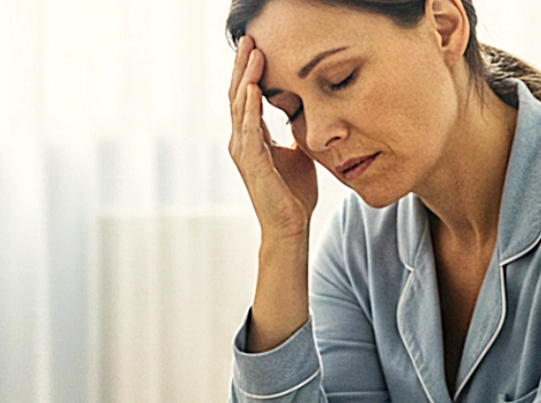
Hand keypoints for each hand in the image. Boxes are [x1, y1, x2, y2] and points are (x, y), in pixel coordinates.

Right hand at [228, 35, 318, 238]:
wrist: (291, 224)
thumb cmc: (294, 192)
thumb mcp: (298, 151)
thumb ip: (294, 131)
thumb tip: (303, 111)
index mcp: (251, 138)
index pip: (246, 96)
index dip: (250, 71)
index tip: (258, 46)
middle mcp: (241, 141)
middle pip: (237, 94)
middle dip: (243, 65)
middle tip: (250, 38)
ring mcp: (243, 152)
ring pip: (240, 106)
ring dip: (245, 78)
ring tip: (253, 53)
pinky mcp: (251, 163)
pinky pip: (247, 129)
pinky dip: (249, 106)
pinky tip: (252, 87)